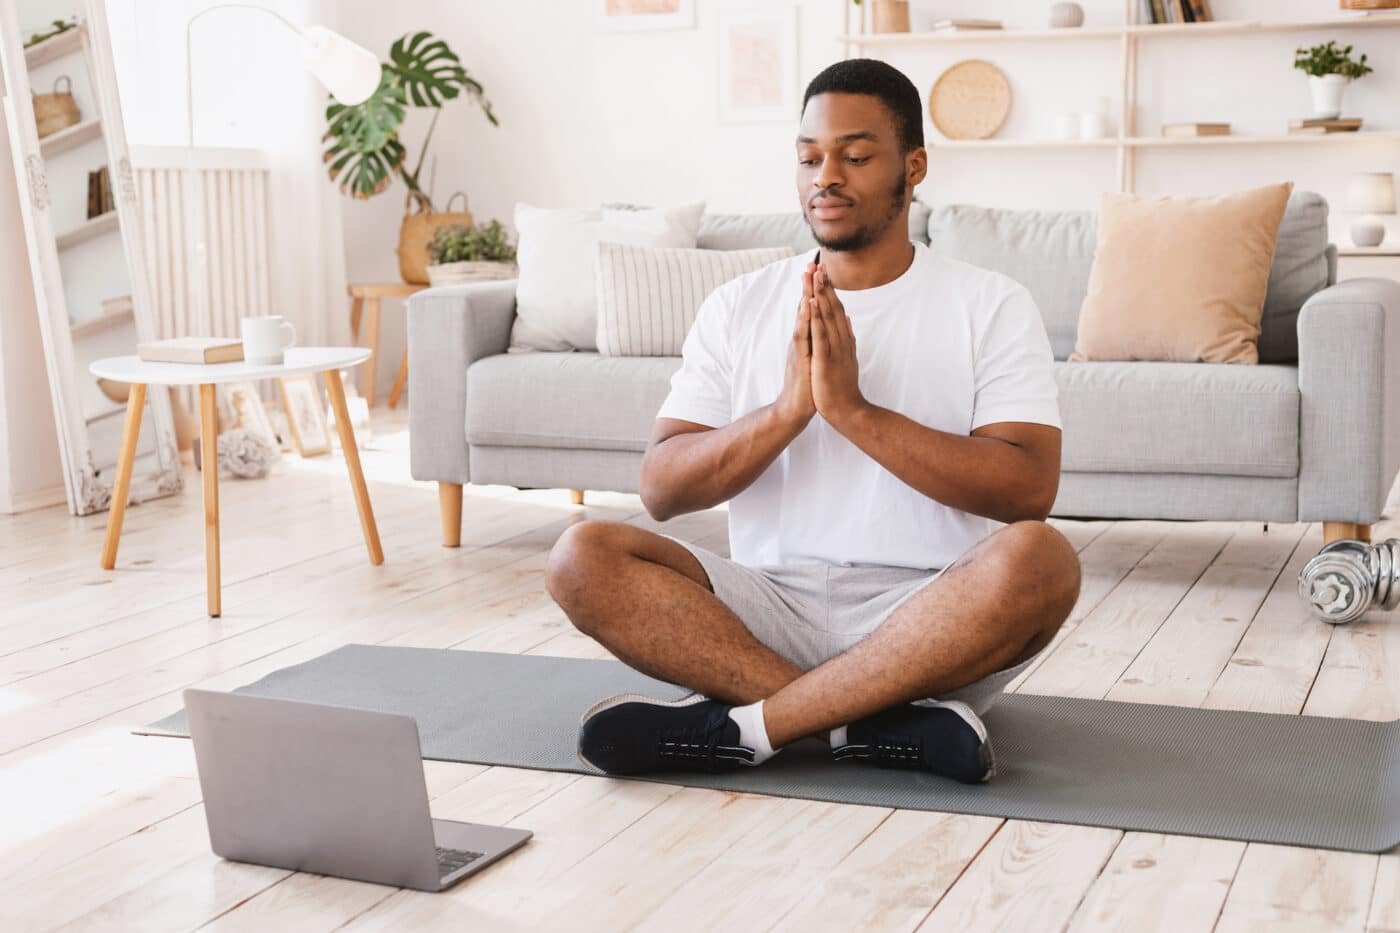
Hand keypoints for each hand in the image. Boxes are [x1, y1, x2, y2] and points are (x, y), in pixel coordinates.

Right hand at [775, 261, 818, 430]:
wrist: (797, 408)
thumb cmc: (808, 384)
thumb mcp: (815, 358)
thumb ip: (816, 342)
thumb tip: (821, 328)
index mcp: (808, 339)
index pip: (811, 310)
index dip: (815, 291)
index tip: (819, 271)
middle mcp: (801, 339)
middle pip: (804, 307)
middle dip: (808, 285)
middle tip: (810, 263)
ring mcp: (799, 347)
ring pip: (802, 316)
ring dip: (805, 295)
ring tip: (807, 275)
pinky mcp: (799, 357)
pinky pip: (802, 334)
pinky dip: (805, 318)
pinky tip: (807, 304)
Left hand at [809, 266, 867, 426]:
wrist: (847, 410)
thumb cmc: (842, 386)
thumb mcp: (845, 357)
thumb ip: (847, 337)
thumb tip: (848, 320)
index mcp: (843, 339)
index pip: (836, 310)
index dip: (829, 291)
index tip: (822, 272)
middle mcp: (841, 340)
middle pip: (832, 308)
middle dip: (824, 286)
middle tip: (817, 264)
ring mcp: (835, 349)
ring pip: (827, 317)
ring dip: (820, 295)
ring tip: (815, 276)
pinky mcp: (826, 360)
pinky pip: (820, 335)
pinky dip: (816, 318)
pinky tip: (812, 304)